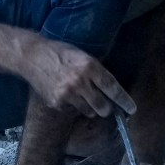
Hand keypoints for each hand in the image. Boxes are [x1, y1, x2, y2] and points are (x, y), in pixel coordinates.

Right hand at [20, 39, 137, 118]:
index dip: (124, 100)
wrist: (32, 56)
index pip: (112, 88)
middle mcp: (80, 81)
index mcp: (90, 66)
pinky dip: (72, 105)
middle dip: (106, 108)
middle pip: (102, 106)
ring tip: (80, 94)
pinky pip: (72, 110)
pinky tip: (65, 93)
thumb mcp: (83, 56)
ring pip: (89, 111)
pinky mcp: (56, 102)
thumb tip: (111, 91)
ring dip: (90, 107)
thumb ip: (97, 71)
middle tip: (106, 107)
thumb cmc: (60, 53)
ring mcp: (67, 94)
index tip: (132, 109)